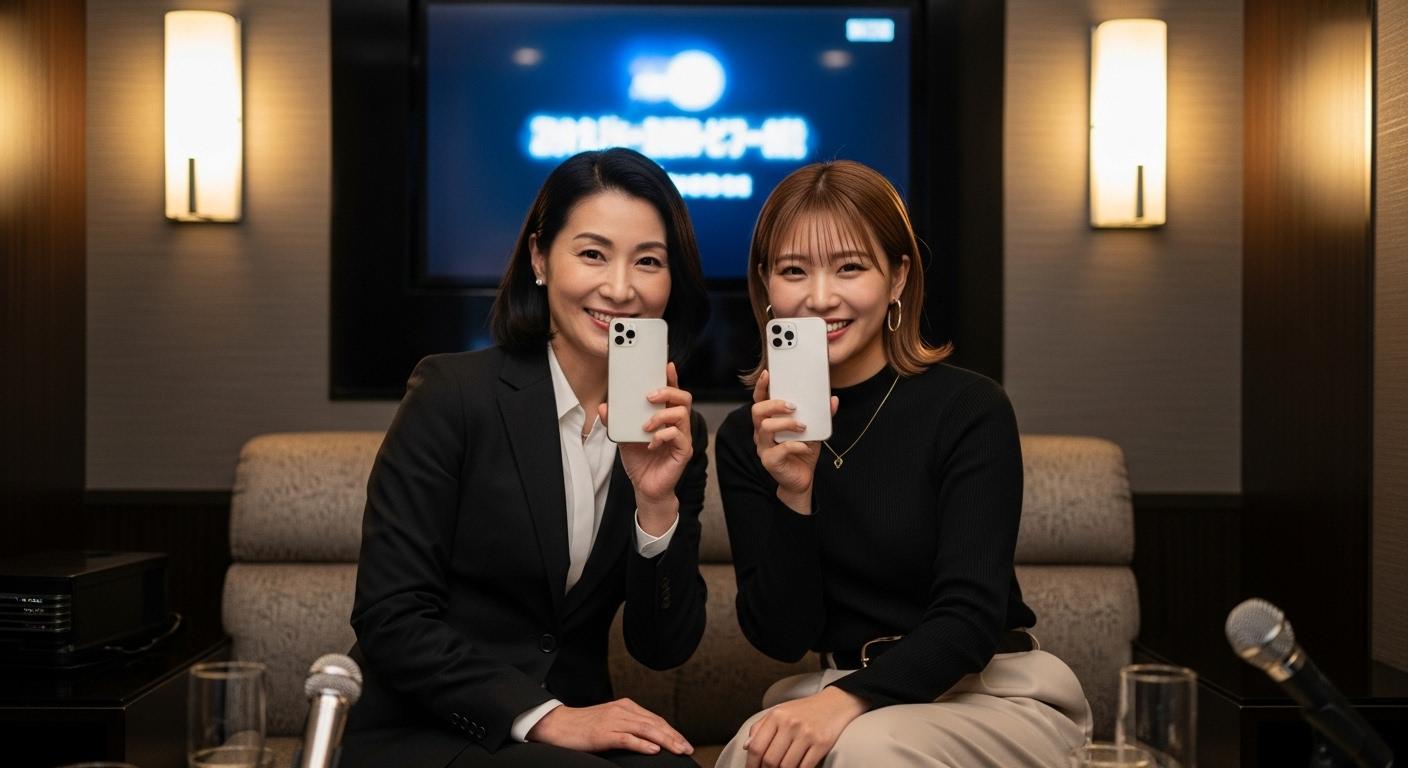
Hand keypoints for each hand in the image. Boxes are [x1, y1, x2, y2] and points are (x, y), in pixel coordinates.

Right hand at [526, 697, 692, 755]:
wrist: (557, 724)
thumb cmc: (582, 726)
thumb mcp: (610, 722)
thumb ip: (628, 727)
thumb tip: (649, 740)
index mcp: (625, 707)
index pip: (655, 720)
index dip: (672, 732)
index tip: (684, 743)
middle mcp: (622, 710)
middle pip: (654, 724)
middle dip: (674, 737)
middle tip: (687, 749)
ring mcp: (613, 721)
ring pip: (645, 730)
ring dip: (665, 741)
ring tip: (678, 750)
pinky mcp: (603, 733)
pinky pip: (626, 738)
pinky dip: (642, 744)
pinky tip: (653, 749)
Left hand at [600, 362, 692, 532]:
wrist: (645, 487)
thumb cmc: (639, 460)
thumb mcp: (623, 437)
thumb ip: (615, 422)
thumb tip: (604, 407)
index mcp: (665, 416)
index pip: (672, 392)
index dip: (671, 377)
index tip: (665, 365)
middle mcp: (677, 424)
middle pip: (683, 398)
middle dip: (667, 391)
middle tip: (648, 396)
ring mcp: (683, 437)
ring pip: (682, 413)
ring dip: (661, 415)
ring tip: (645, 426)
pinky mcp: (684, 451)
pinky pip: (678, 435)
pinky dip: (662, 435)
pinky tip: (651, 443)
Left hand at [744, 687, 867, 767]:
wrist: (835, 703)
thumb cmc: (804, 710)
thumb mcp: (779, 711)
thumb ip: (760, 727)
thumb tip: (746, 747)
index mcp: (776, 716)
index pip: (757, 747)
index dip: (751, 764)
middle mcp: (790, 724)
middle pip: (770, 760)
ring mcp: (807, 734)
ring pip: (786, 766)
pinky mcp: (821, 744)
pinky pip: (805, 767)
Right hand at [750, 369, 838, 513]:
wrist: (802, 479)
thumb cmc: (803, 452)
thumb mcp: (814, 431)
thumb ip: (821, 416)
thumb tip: (832, 400)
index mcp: (769, 422)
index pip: (760, 400)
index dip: (761, 387)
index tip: (768, 373)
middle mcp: (761, 433)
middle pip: (757, 411)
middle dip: (775, 404)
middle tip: (794, 406)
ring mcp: (763, 447)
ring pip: (766, 428)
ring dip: (786, 423)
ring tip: (803, 426)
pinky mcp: (770, 461)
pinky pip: (780, 449)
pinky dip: (796, 446)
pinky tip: (806, 447)